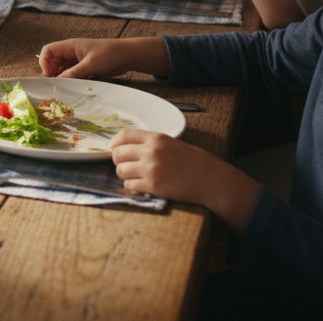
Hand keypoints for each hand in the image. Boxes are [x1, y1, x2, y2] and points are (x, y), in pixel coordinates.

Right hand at [37, 38, 138, 78]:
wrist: (127, 55)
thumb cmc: (109, 54)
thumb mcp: (91, 64)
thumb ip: (74, 73)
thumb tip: (58, 81)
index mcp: (70, 46)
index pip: (48, 50)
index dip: (44, 62)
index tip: (48, 75)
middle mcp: (71, 52)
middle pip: (53, 61)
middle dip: (51, 72)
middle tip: (55, 84)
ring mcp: (77, 60)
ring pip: (61, 68)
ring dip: (60, 77)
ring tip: (63, 87)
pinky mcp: (84, 67)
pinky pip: (71, 73)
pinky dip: (69, 80)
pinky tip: (72, 86)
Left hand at [109, 129, 260, 231]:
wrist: (209, 179)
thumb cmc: (192, 161)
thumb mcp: (171, 143)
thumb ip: (149, 143)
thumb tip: (124, 147)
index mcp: (156, 138)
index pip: (124, 135)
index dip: (115, 143)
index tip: (113, 148)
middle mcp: (151, 151)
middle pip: (118, 154)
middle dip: (119, 161)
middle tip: (127, 166)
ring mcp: (151, 169)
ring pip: (121, 171)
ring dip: (125, 175)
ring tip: (136, 177)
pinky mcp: (153, 186)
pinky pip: (129, 186)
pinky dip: (132, 187)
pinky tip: (141, 187)